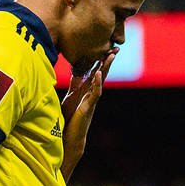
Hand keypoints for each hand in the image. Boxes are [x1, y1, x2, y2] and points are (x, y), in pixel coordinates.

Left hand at [62, 47, 110, 169]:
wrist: (70, 138)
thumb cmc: (69, 119)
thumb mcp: (71, 97)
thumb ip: (74, 86)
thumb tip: (74, 73)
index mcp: (87, 91)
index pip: (95, 73)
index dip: (100, 61)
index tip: (106, 48)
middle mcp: (91, 95)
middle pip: (101, 74)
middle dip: (107, 61)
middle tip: (115, 48)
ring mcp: (91, 101)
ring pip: (101, 81)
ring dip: (105, 68)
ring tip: (111, 56)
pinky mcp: (87, 107)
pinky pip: (94, 93)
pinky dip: (97, 83)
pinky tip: (98, 73)